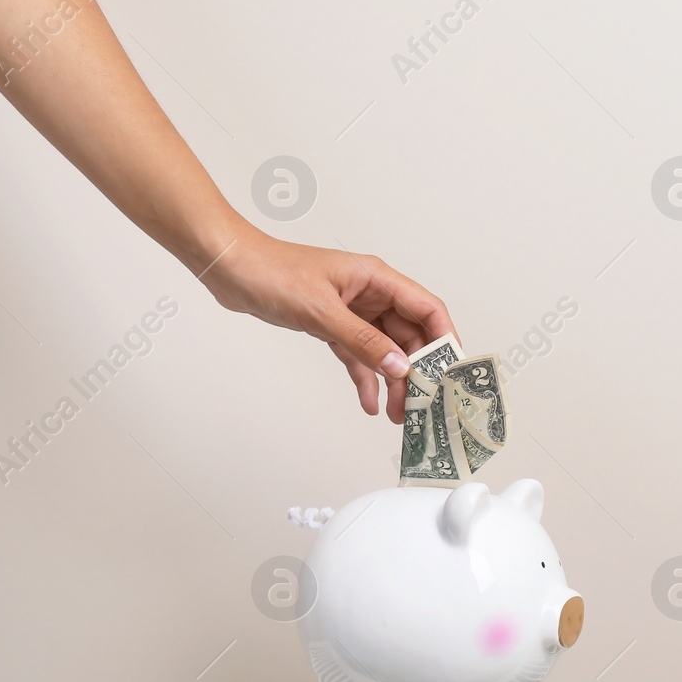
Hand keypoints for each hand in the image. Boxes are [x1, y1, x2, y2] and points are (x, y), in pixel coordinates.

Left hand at [201, 233, 455, 421]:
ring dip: (393, 380)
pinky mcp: (332, 325)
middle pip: (409, 335)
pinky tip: (369, 401)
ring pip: (385, 349)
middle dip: (418, 370)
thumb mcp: (321, 311)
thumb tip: (399, 366)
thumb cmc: (271, 271)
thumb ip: (362, 342)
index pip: (426, 309)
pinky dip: (365, 378)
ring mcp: (352, 310)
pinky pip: (358, 355)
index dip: (444, 340)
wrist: (230, 269)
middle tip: (422, 404)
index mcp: (376, 278)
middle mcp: (370, 293)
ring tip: (399, 412)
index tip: (451, 372)